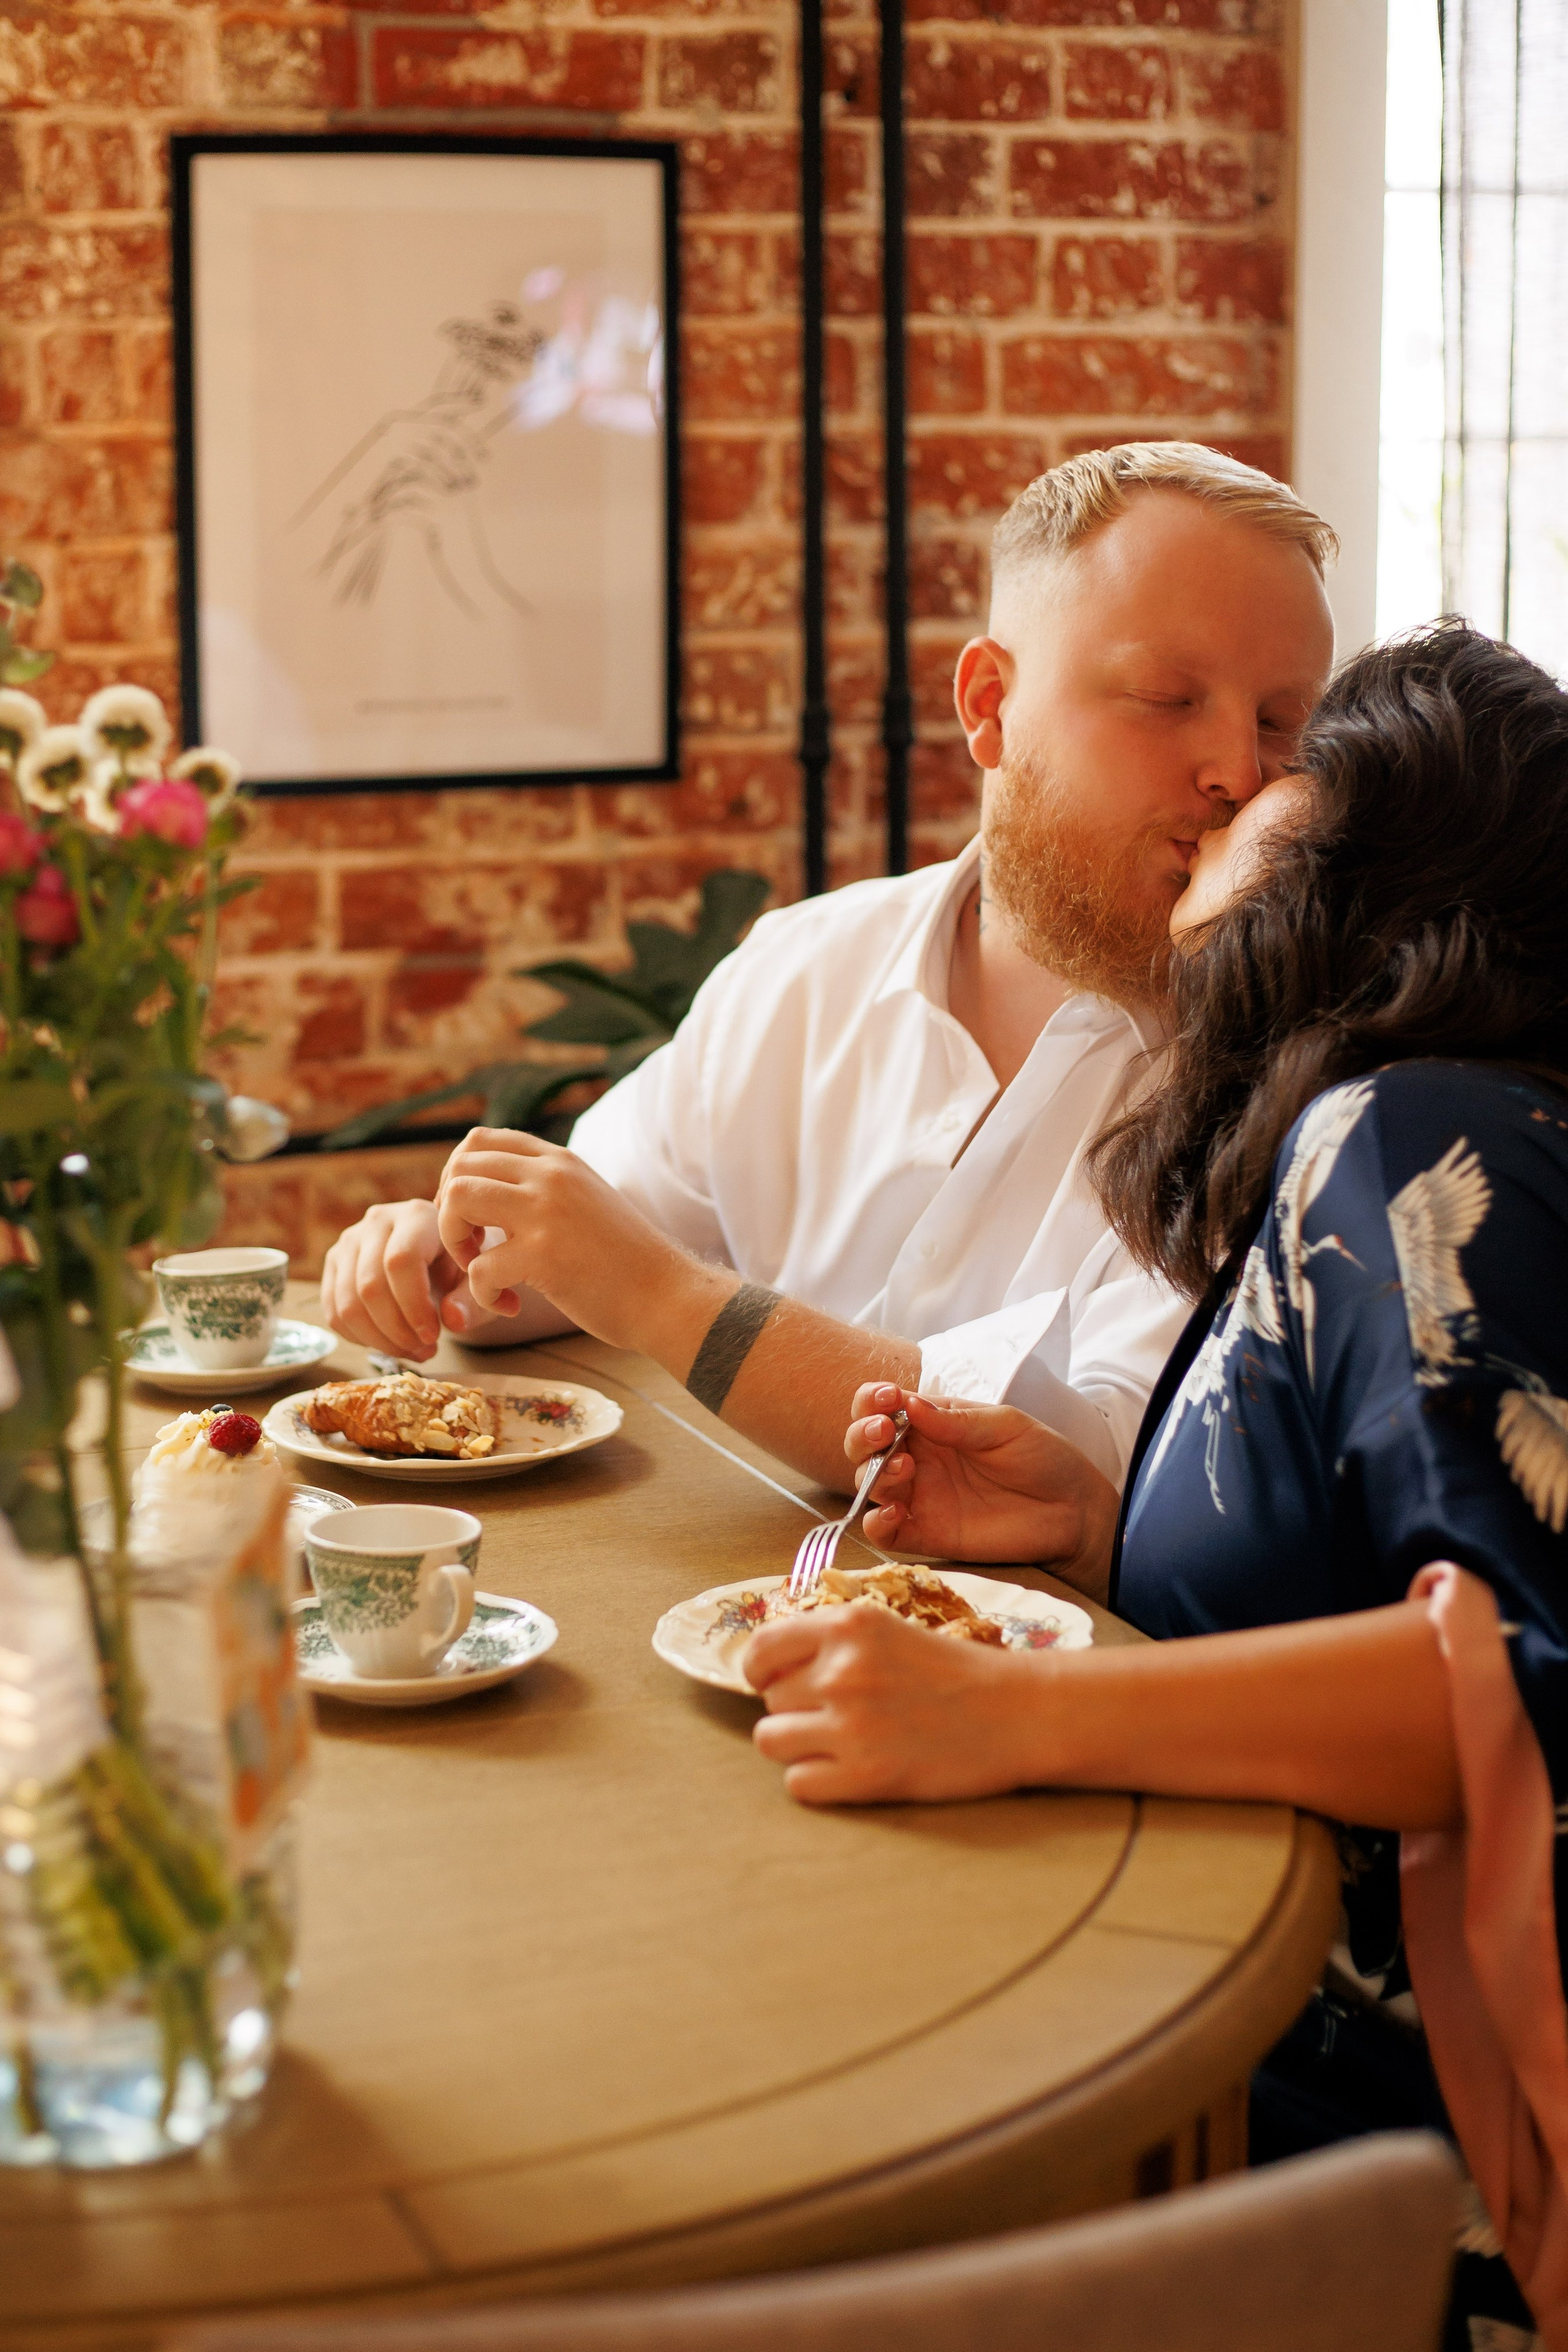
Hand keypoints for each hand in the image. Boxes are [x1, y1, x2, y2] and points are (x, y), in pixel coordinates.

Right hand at [319, 1198, 477, 1359]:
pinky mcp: (334, 1265)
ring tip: (412, 1350)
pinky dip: (362, 1339)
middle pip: (370, 1286)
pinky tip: (391, 1344)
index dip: (414, 1306)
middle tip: (426, 1351)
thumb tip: (453, 1319)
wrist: (443, 1259)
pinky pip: (334, 1314)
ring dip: (379, 1340)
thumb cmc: (463, 1269)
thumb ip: (470, 1300)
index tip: (433, 1337)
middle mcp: (377, 1221)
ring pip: (348, 1304)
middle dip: (397, 1331)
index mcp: (417, 1215)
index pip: (401, 1261)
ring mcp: (350, 1242)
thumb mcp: (476, 1282)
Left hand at [434, 1126, 692, 1352]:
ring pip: (458, 1199)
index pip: (479, 1139)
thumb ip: (545, 1187)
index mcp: (558, 1161)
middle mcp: (551, 1176)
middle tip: (471, 1248)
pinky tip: (509, 1305)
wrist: (668, 1296)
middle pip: (460, 1166)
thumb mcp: (585, 1200)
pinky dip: (482, 1292)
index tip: (473, 1217)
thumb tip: (494, 1190)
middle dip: (449, 1212)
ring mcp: (546, 1212)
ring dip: (454, 1241)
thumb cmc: (626, 1261)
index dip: (458, 1178)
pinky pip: (478, 1266)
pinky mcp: (544, 1255)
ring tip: (479, 1267)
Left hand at [744, 1604, 1050, 1804]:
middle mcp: (843, 1670)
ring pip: (771, 1740)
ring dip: (796, 1745)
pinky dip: (816, 1781)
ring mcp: (851, 1725)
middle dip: (795, 1707)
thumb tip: (768, 1665)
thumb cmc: (955, 1672)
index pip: (761, 1649)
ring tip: (836, 1743)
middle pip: (770, 1699)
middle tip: (837, 1714)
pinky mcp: (866, 1775)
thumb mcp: (890, 1629)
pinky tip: (848, 1771)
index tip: (773, 1681)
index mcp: (849, 1625)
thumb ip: (833, 1641)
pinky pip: (797, 1783)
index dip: (760, 1670)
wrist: (1016, 1713)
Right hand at [846, 1384, 1118, 1600]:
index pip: (883, 1406)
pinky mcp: (925, 1534)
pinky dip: (876, 1522)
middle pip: (863, 1444)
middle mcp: (918, 1457)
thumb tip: (909, 1404)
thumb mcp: (1005, 1427)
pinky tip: (894, 1512)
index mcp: (932, 1423)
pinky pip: (883, 1532)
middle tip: (884, 1431)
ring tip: (905, 1468)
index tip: (886, 1400)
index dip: (872, 1400)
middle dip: (862, 1434)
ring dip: (873, 1473)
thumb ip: (957, 1420)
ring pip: (867, 1483)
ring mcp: (919, 1497)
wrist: (1073, 1511)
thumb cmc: (1042, 1459)